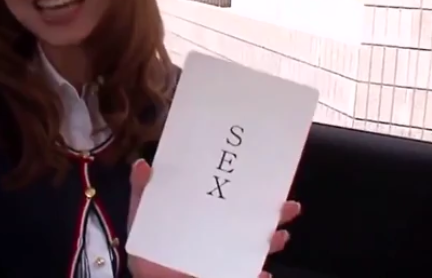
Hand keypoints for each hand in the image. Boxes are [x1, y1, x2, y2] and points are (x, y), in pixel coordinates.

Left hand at [126, 159, 301, 277]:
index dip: (246, 187)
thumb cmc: (148, 255)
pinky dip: (257, 274)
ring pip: (256, 247)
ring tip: (282, 236)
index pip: (229, 198)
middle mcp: (220, 236)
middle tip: (290, 205)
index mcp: (204, 218)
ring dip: (272, 242)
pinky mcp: (229, 273)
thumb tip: (142, 163)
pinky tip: (263, 273)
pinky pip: (248, 273)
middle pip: (251, 221)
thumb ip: (142, 194)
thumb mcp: (141, 220)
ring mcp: (226, 259)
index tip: (260, 173)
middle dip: (273, 214)